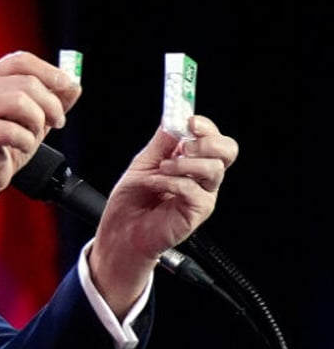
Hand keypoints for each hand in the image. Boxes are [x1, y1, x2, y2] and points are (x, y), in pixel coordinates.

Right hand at [0, 51, 80, 246]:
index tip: (68, 86)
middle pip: (27, 83)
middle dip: (51, 104)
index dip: (50, 72)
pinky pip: (12, 130)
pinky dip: (26, 141)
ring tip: (35, 134)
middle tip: (57, 122)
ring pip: (19, 102)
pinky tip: (22, 146)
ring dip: (37, 122)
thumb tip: (74, 85)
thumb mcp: (36, 117)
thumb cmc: (6, 143)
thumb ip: (54, 99)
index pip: (23, 61)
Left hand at [90, 115, 238, 315]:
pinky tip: (156, 184)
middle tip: (184, 146)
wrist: (121, 231)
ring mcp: (203, 195)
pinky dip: (173, 182)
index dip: (206, 126)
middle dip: (208, 141)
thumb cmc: (132, 200)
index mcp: (191, 161)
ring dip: (184, 163)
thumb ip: (161, 143)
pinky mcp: (197, 212)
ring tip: (161, 170)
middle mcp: (201, 177)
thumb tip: (174, 118)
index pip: (213, 138)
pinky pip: (195, 190)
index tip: (190, 119)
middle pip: (227, 151)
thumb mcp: (143, 163)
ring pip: (214, 169)